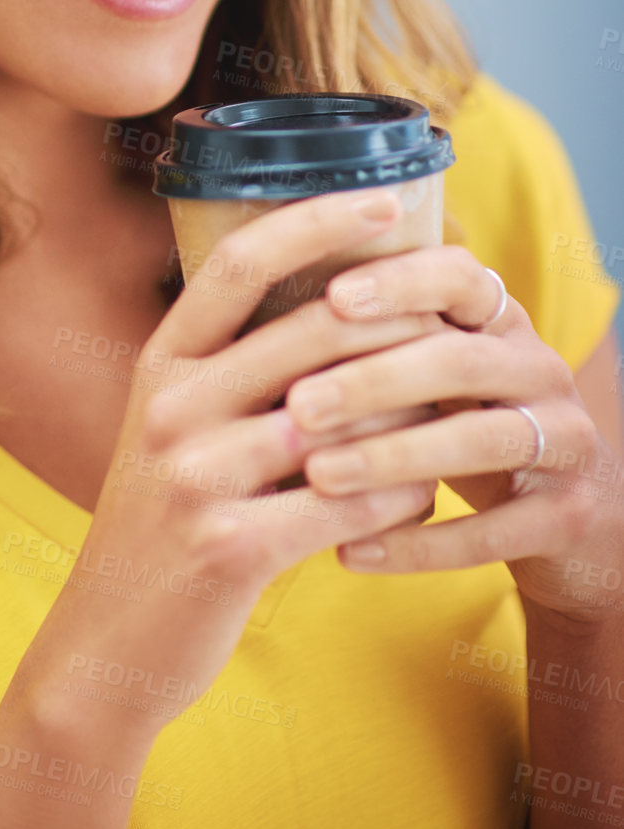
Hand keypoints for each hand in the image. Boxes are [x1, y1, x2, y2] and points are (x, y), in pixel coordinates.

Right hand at [49, 186, 437, 740]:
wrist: (104, 641)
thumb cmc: (161, 522)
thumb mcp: (172, 427)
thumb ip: (233, 370)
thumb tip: (340, 308)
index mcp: (161, 363)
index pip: (238, 261)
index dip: (315, 221)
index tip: (385, 200)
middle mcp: (174, 405)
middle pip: (310, 329)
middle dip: (397, 315)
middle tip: (456, 310)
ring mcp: (198, 475)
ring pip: (344, 419)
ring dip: (412, 413)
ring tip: (452, 408)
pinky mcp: (230, 546)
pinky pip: (349, 505)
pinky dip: (400, 496)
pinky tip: (419, 494)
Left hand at [285, 246, 623, 621]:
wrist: (566, 519)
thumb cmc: (461, 424)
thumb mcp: (431, 373)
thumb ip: (375, 339)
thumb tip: (258, 308)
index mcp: (500, 320)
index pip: (458, 276)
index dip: (400, 282)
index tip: (331, 296)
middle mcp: (540, 368)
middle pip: (461, 360)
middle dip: (373, 380)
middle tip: (298, 404)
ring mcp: (567, 440)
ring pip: (482, 439)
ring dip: (393, 457)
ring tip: (317, 477)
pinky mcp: (570, 515)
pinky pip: (494, 531)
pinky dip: (420, 544)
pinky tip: (351, 552)